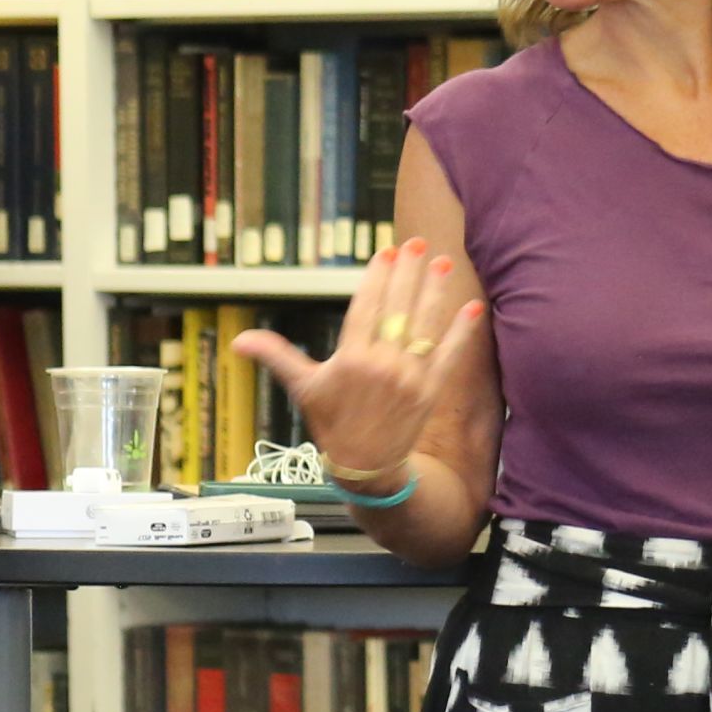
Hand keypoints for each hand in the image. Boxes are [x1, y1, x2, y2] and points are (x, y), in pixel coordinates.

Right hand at [232, 241, 489, 494]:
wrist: (365, 468)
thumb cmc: (332, 423)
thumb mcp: (303, 388)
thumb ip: (277, 356)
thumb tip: (238, 341)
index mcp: (350, 359)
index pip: (366, 307)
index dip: (377, 277)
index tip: (387, 252)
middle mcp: (380, 365)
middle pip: (397, 309)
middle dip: (407, 274)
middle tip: (416, 243)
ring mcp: (408, 378)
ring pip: (424, 327)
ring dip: (435, 293)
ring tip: (442, 263)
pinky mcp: (429, 392)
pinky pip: (449, 356)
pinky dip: (462, 332)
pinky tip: (473, 307)